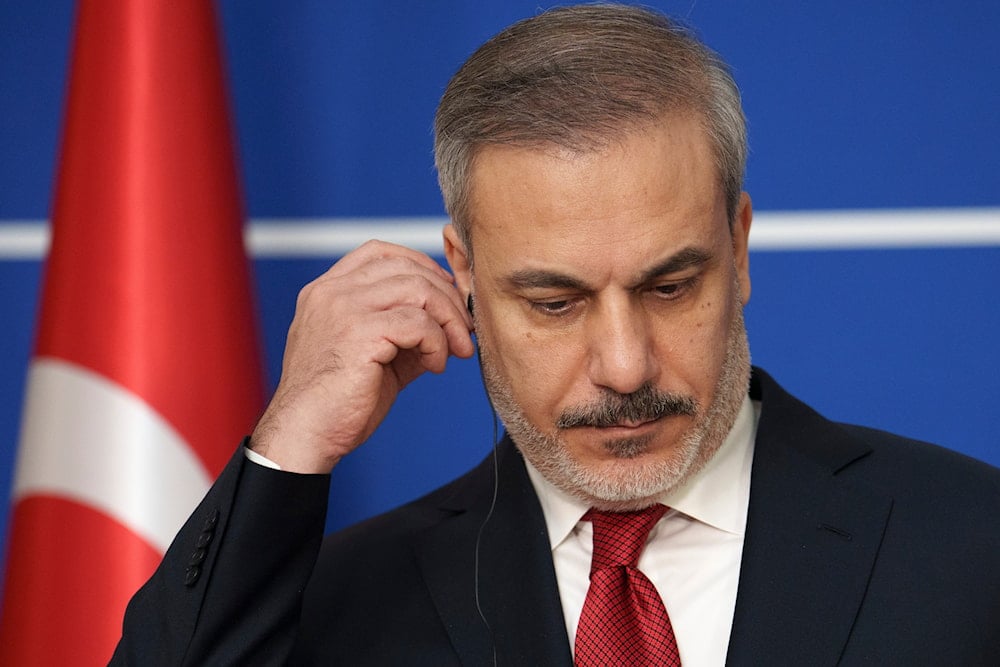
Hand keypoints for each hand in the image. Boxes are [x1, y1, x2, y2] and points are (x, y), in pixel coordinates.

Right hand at [249, 240, 474, 473]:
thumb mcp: (372, 353)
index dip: (421, 265)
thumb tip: (451, 322)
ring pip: (419, 290)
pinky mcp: (359, 333)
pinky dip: (438, 343)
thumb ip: (403, 330)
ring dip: (448, 320)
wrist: (305, 435)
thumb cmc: (337, 402)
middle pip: (407, 268)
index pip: (379, 252)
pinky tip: (434, 366)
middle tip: (464, 331)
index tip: (445, 293)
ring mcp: (342, 309)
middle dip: (447, 297)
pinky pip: (418, 323)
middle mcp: (331, 292)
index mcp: (326, 291)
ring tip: (453, 350)